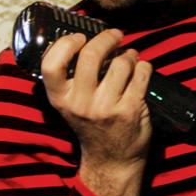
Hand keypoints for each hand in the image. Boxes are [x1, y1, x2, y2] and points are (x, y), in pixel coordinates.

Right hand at [40, 29, 152, 195]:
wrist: (111, 160)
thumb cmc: (92, 125)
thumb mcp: (71, 106)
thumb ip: (73, 79)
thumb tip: (87, 39)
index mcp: (60, 99)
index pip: (51, 65)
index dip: (66, 44)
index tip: (80, 36)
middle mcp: (81, 103)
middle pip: (91, 56)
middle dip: (107, 38)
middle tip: (115, 35)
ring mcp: (106, 107)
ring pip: (122, 63)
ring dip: (130, 54)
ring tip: (130, 57)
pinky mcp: (130, 110)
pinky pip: (141, 74)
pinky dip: (144, 67)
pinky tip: (141, 69)